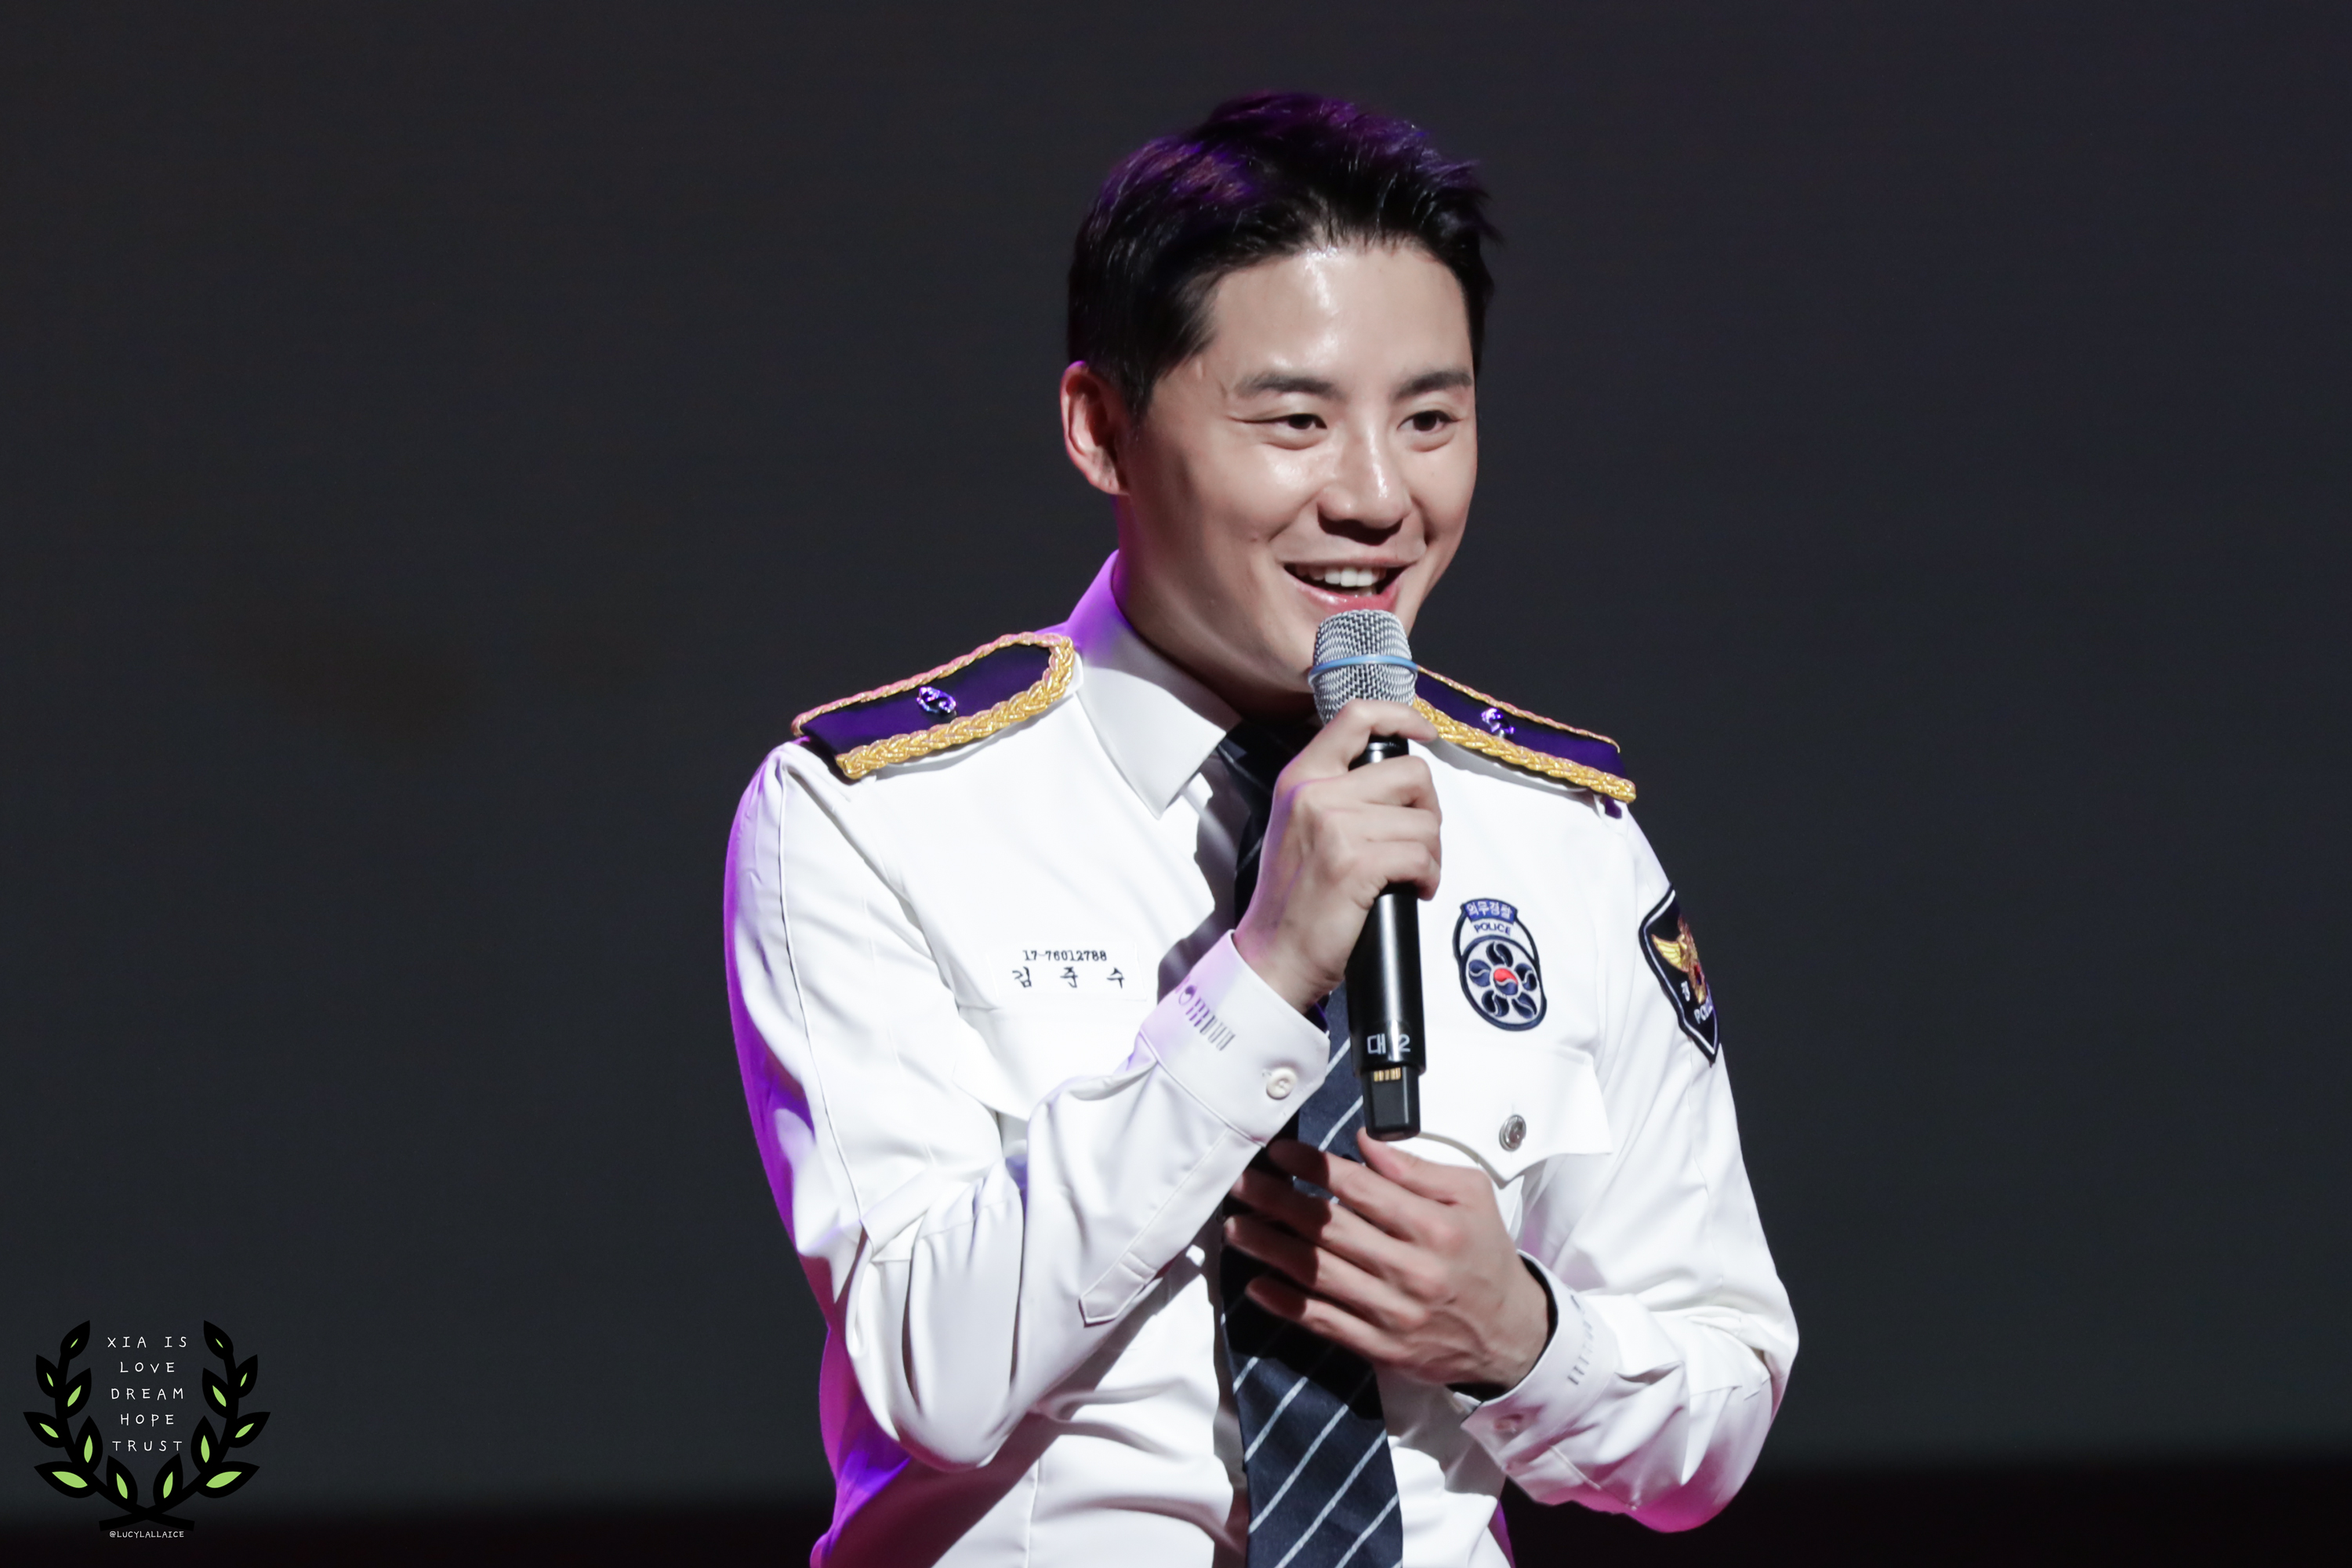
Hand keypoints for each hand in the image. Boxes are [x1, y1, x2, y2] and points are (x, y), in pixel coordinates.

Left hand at [1223, 1132, 1550, 1390]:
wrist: (1511, 1336)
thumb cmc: (1485, 1257)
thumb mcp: (1472, 1197)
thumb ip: (1417, 1169)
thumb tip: (1366, 1141)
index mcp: (1435, 1226)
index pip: (1361, 1189)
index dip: (1314, 1168)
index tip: (1279, 1154)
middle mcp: (1413, 1270)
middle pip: (1330, 1230)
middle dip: (1278, 1202)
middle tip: (1242, 1184)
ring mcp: (1395, 1313)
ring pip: (1320, 1276)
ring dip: (1271, 1249)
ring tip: (1236, 1227)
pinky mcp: (1383, 1348)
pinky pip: (1326, 1323)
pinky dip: (1288, 1305)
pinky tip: (1257, 1285)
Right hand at [1232, 700, 1441, 1012]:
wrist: (1274, 956)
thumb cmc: (1293, 899)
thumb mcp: (1299, 825)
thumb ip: (1335, 791)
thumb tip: (1396, 777)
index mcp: (1301, 777)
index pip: (1357, 717)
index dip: (1402, 716)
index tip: (1424, 732)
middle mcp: (1315, 793)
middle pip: (1411, 773)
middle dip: (1429, 810)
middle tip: (1417, 840)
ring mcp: (1335, 827)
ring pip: (1424, 821)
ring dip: (1430, 853)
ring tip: (1409, 875)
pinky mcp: (1356, 864)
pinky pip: (1421, 856)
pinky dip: (1428, 877)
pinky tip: (1412, 890)